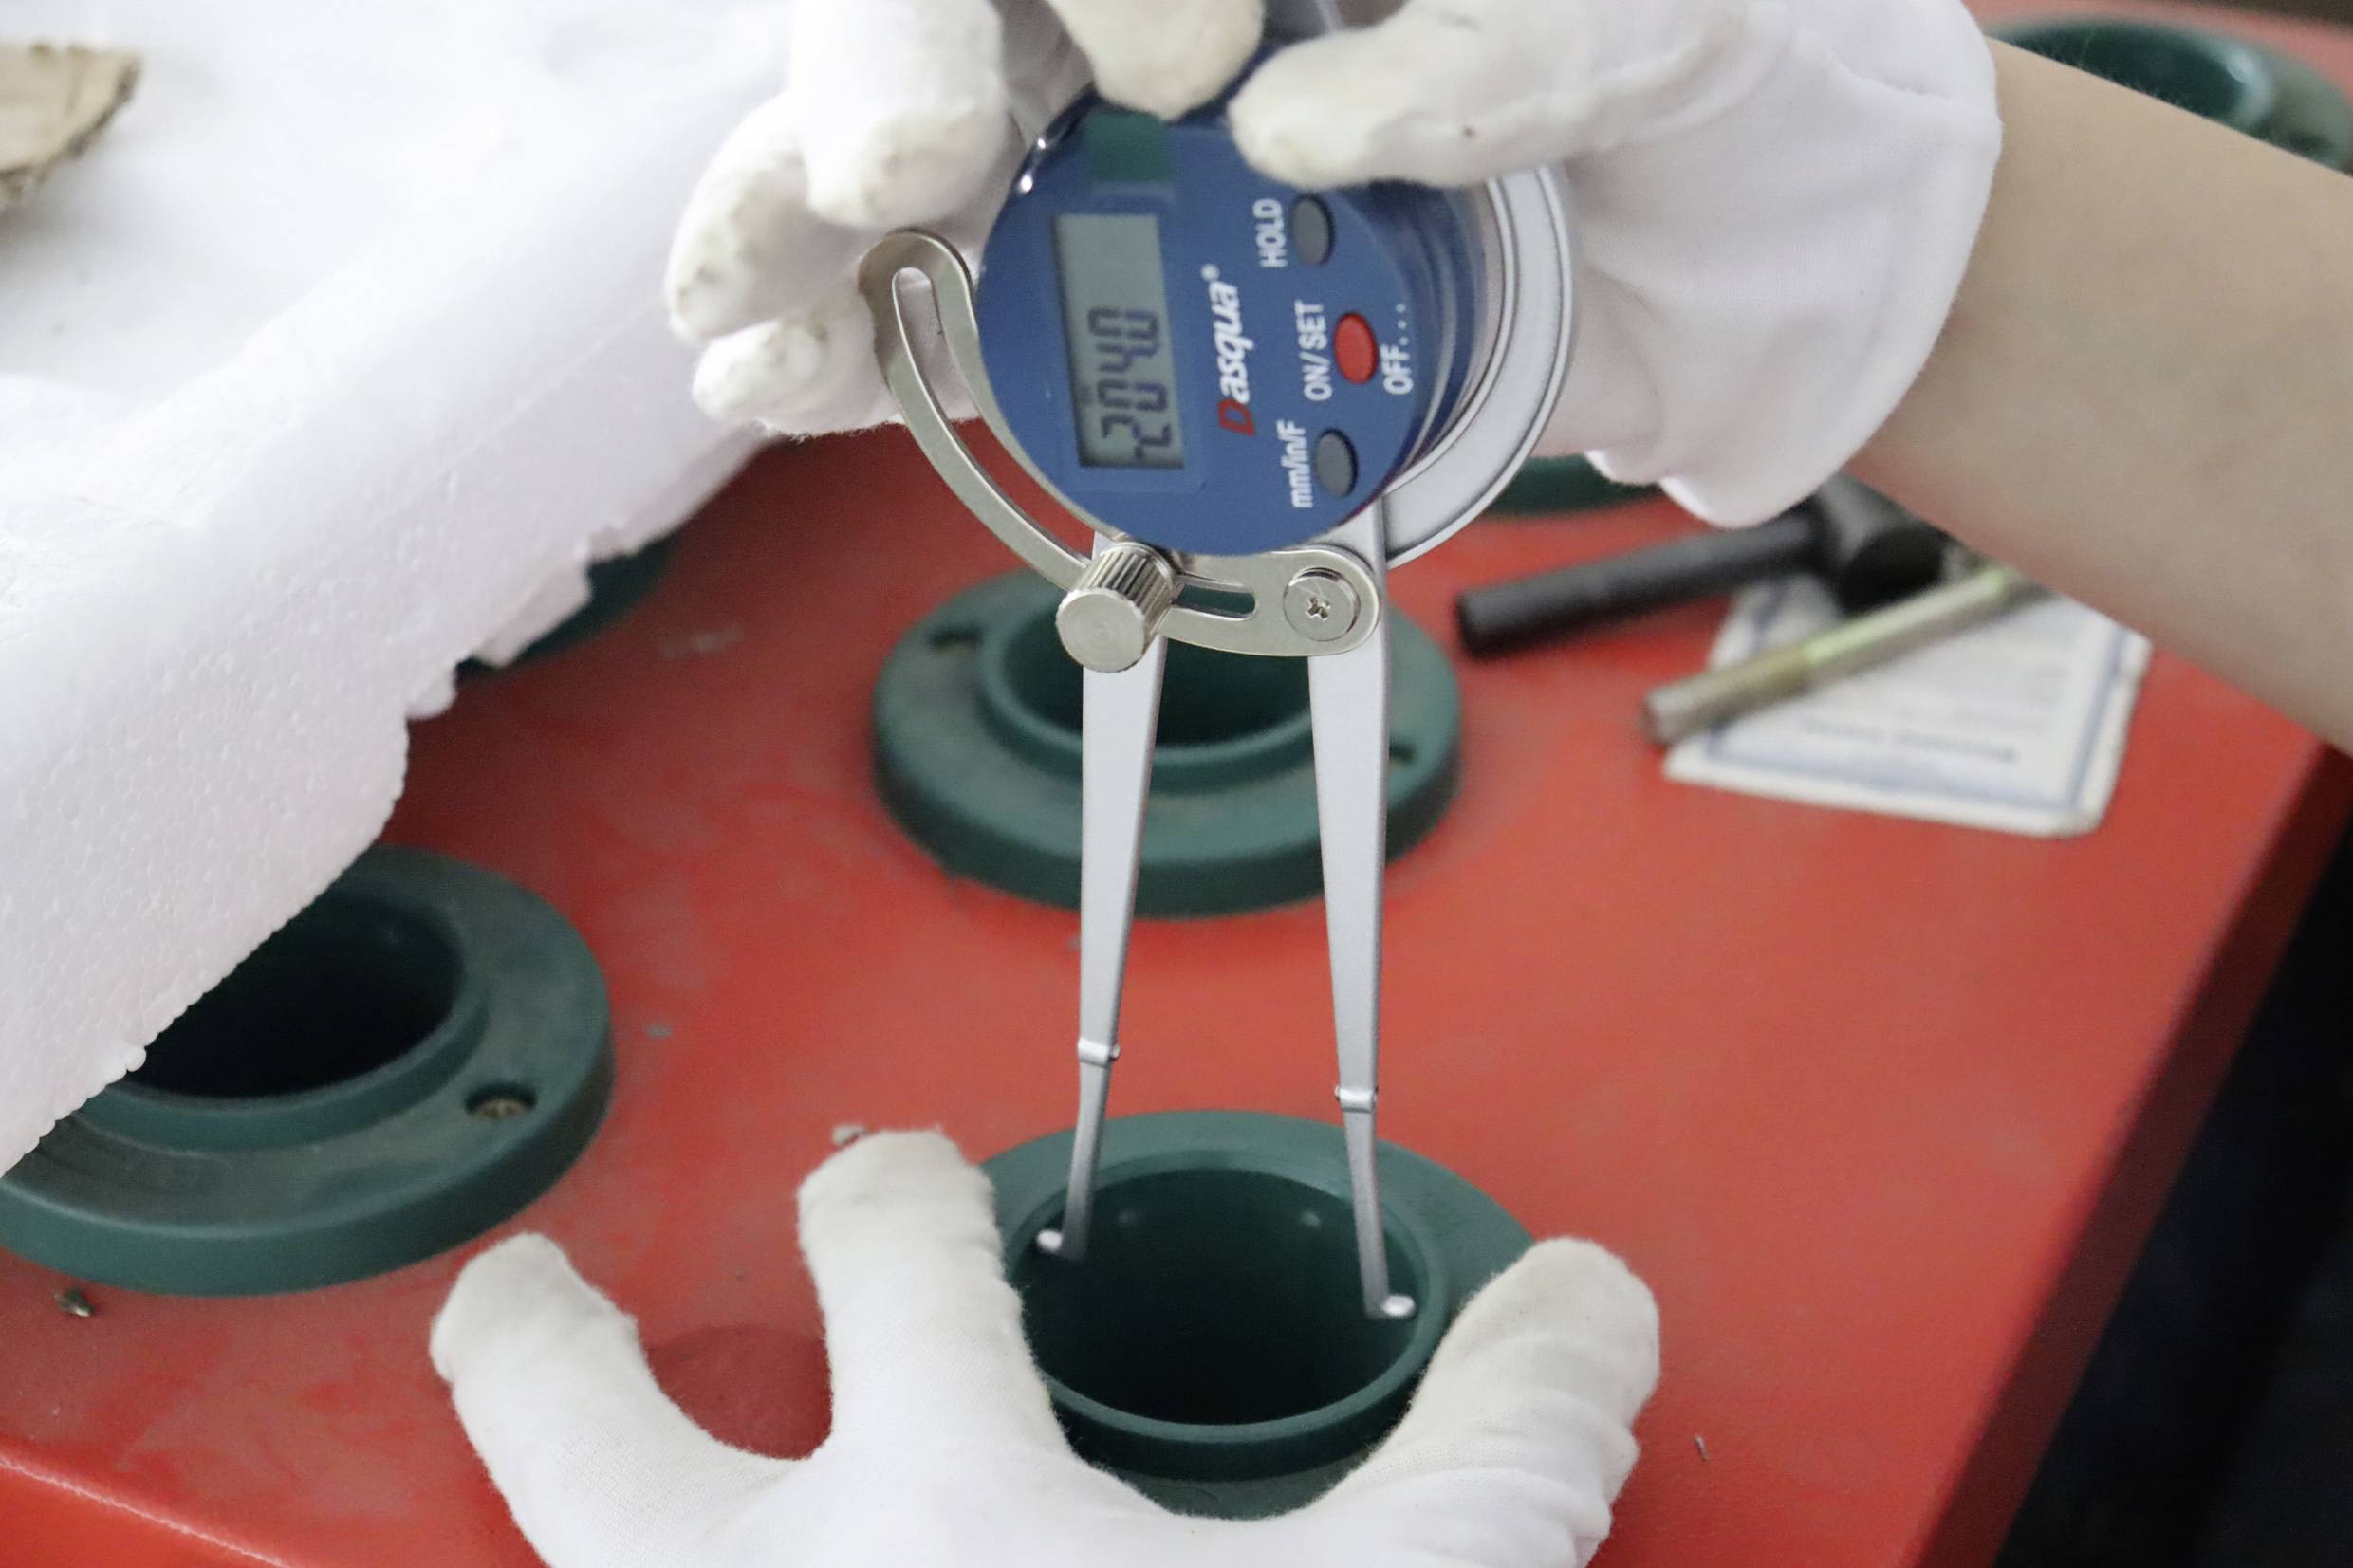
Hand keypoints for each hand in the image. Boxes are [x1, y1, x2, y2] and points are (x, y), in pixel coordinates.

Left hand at [433, 1131, 1658, 1566]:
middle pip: (569, 1419)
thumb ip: (1499, 1447)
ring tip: (540, 1486)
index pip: (887, 1258)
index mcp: (939, 1512)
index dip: (889, 1192)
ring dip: (539, 1530)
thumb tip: (1589, 1302)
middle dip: (538, 1336)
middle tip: (529, 1288)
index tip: (890, 1179)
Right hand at [666, 0, 1998, 525]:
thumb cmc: (1712, 77)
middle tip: (883, 174)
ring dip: (800, 236)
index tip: (1184, 64)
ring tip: (746, 320)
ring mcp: (1124, 139)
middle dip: (882, 77)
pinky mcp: (1126, 281)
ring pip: (907, 159)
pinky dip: (865, 349)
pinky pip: (962, 305)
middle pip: (943, 15)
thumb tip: (1289, 122)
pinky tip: (778, 377)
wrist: (1753, 244)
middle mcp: (1162, 12)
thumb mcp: (1654, 32)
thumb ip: (1500, 48)